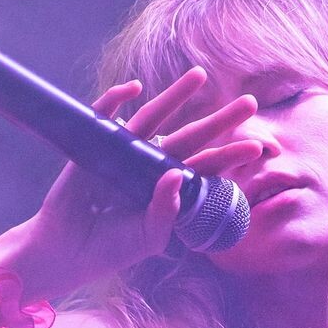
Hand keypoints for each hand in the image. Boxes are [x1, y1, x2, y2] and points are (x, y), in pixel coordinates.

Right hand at [0, 67, 261, 300]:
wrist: (67, 252)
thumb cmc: (111, 249)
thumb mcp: (147, 238)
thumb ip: (166, 212)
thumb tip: (179, 175)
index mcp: (169, 189)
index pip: (205, 168)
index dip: (230, 156)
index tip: (259, 147)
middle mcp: (152, 166)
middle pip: (191, 137)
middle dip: (219, 121)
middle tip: (250, 103)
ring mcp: (125, 153)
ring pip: (155, 118)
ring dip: (176, 96)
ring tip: (200, 75)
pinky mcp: (95, 147)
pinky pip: (106, 117)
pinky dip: (116, 101)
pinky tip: (133, 88)